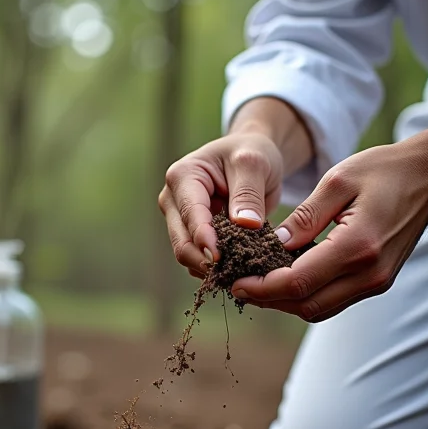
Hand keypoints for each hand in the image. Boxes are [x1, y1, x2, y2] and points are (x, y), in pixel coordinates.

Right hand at [158, 132, 283, 278]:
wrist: (252, 159)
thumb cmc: (251, 153)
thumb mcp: (254, 163)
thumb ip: (248, 193)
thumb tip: (245, 224)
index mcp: (182, 177)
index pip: (190, 214)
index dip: (203, 238)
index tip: (219, 258)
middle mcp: (173, 201)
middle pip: (182, 242)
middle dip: (205, 260)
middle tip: (234, 275)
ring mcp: (180, 220)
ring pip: (188, 255)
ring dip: (211, 268)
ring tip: (239, 274)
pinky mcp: (192, 235)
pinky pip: (199, 259)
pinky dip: (216, 268)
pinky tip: (236, 271)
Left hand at [231, 141, 427, 321]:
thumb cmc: (385, 171)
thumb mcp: (338, 181)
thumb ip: (304, 217)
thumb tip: (272, 245)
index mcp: (358, 246)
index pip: (298, 282)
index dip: (262, 288)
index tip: (236, 282)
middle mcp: (369, 274)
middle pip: (306, 304)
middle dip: (268, 299)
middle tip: (238, 286)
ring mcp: (376, 282)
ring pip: (318, 309)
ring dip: (284, 302)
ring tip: (255, 285)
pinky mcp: (376, 282)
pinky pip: (332, 301)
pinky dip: (304, 296)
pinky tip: (283, 280)